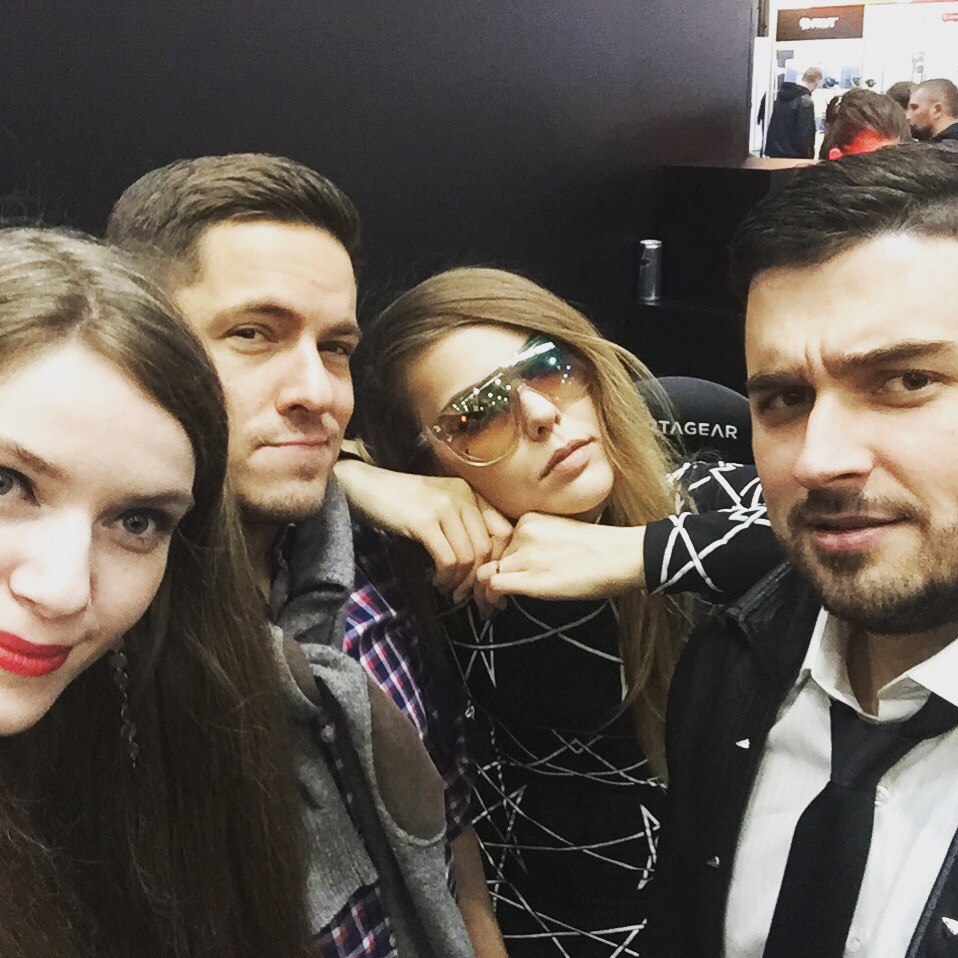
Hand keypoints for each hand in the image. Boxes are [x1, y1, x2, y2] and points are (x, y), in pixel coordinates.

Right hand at [334, 460, 512, 597]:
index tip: (486, 582)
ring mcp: (444, 507)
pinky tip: (436, 581)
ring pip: (469, 556)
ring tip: (448, 589)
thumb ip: (462, 524)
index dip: (498, 561)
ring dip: (460, 581)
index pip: (502, 531)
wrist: (365, 486)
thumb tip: (483, 563)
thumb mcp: (439, 506)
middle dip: (478, 578)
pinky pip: (448, 559)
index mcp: (470, 492)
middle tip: (466, 594)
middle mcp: (463, 496)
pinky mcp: (424, 521)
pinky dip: (445, 577)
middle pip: (487, 548)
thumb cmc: (401, 501)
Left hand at [475, 512, 646, 604]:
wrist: (624, 555)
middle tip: (486, 598)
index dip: (490, 562)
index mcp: (529, 519)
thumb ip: (535, 544)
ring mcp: (525, 554)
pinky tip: (498, 608)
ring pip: (484, 573)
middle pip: (486, 558)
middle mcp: (522, 532)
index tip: (492, 577)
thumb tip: (518, 565)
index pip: (494, 542)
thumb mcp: (560, 535)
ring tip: (490, 608)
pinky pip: (493, 586)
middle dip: (483, 580)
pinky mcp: (531, 577)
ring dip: (483, 594)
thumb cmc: (601, 549)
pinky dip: (490, 599)